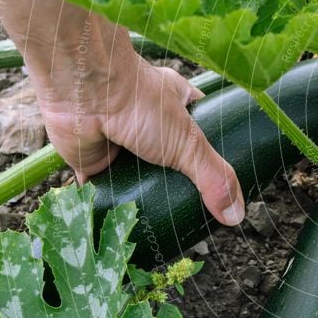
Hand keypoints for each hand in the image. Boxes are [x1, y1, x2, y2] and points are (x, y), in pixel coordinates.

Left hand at [28, 21, 245, 226]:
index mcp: (176, 106)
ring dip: (148, 196)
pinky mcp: (95, 161)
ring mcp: (121, 143)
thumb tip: (235, 215)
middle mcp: (148, 123)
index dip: (212, 156)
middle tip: (195, 212)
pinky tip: (126, 222)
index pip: (202, 132)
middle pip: (171, 161)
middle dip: (179, 184)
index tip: (221, 185)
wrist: (83, 92)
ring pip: (141, 177)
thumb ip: (213, 177)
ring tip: (165, 226)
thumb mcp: (189, 141)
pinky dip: (115, 204)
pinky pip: (108, 189)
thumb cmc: (140, 102)